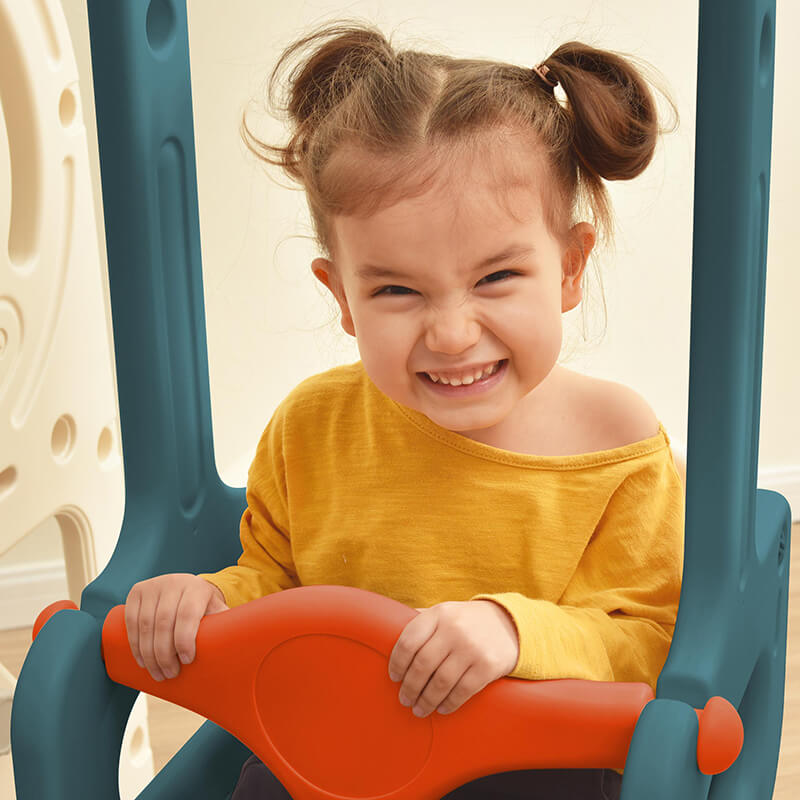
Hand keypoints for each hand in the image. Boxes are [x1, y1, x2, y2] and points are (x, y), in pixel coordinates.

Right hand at [124, 573, 228, 680]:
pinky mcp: (136, 592)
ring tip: (157, 673)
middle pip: (164, 623)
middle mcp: (174, 583)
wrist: (187, 586)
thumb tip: (248, 652)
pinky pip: (131, 620)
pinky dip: (134, 644)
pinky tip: (141, 660)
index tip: (187, 660)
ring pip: (145, 625)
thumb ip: (229, 627)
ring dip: (148, 654)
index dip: (185, 639)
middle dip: (164, 654)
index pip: (187, 614)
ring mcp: (153, 586)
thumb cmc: (205, 606)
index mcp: (197, 588)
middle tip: (170, 674)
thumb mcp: (218, 611)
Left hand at [387, 600, 519, 717]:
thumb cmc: (466, 622)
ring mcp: (472, 647)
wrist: (509, 624)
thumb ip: (420, 621)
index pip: (409, 641)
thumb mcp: (444, 612)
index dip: (397, 663)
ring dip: (426, 700)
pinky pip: (462, 691)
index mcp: (439, 614)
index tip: (393, 677)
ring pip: (440, 682)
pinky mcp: (487, 666)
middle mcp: (454, 629)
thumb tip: (385, 631)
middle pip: (422, 665)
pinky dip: (449, 703)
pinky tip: (441, 708)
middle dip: (410, 687)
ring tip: (419, 709)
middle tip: (404, 699)